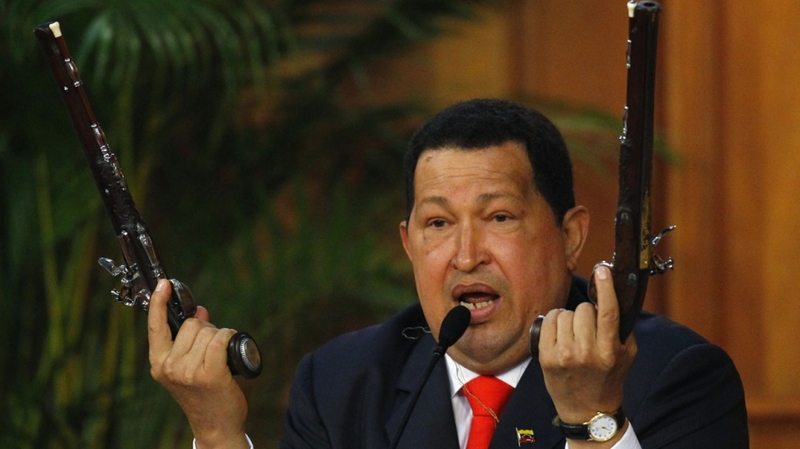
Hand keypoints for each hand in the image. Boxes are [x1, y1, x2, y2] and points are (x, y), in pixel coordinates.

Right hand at [148, 279, 249, 448]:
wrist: (216, 425)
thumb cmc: (204, 394)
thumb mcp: (187, 368)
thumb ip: (188, 341)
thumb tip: (200, 311)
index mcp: (159, 364)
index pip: (155, 327)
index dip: (159, 303)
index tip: (164, 284)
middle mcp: (170, 367)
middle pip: (191, 324)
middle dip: (205, 329)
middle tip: (211, 349)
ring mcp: (188, 371)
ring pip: (207, 331)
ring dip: (219, 336)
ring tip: (220, 357)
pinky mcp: (209, 374)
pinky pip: (221, 338)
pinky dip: (229, 337)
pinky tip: (231, 350)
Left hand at [538, 266, 636, 440]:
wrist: (587, 410)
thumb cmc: (608, 378)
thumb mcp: (626, 354)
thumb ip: (621, 327)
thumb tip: (611, 295)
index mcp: (609, 351)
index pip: (607, 312)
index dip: (605, 288)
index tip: (602, 270)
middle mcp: (586, 353)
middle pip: (583, 310)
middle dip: (587, 314)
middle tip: (589, 329)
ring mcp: (563, 355)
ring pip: (564, 313)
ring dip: (569, 318)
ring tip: (574, 334)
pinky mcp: (546, 357)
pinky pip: (548, 321)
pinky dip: (554, 322)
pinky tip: (560, 334)